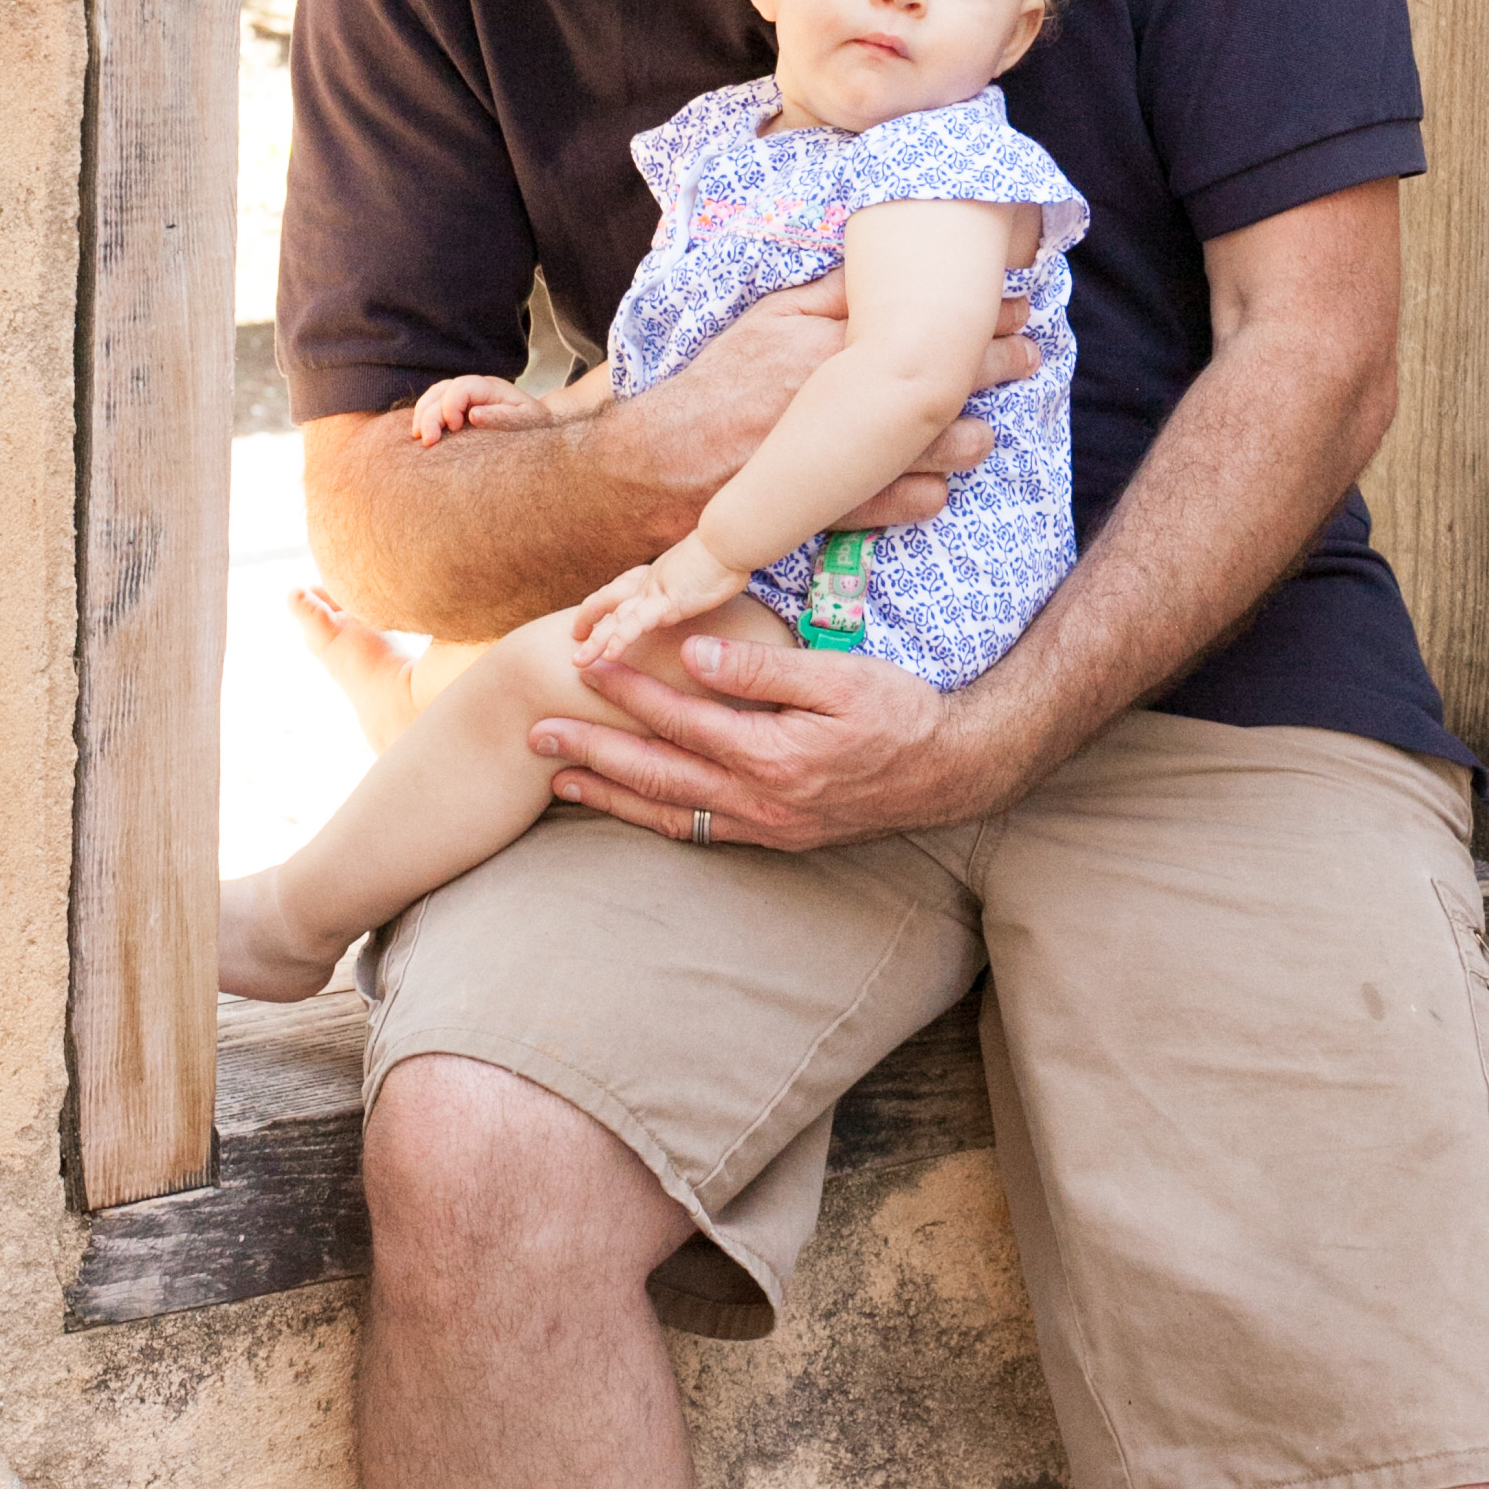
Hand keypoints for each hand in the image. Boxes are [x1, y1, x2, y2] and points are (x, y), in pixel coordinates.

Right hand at [411, 372, 540, 445]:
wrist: (540, 426)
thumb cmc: (534, 425)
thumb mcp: (526, 421)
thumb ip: (503, 417)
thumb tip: (473, 415)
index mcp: (491, 388)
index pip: (461, 387)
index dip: (451, 406)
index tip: (454, 428)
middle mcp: (475, 388)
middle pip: (442, 391)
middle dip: (429, 414)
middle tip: (428, 442)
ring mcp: (465, 397)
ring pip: (434, 396)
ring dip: (422, 415)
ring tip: (418, 437)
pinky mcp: (458, 409)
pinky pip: (434, 406)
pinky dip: (424, 418)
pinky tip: (420, 435)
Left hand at [528, 631, 1025, 848]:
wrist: (954, 772)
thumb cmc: (903, 711)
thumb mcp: (843, 677)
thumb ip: (766, 669)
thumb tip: (696, 652)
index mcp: (772, 754)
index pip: (680, 717)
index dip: (628, 690)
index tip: (583, 664)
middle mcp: (760, 799)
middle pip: (657, 774)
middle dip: (590, 755)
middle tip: (534, 737)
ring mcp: (765, 825)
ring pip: (669, 812)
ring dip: (609, 796)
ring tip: (556, 782)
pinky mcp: (775, 835)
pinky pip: (698, 832)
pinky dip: (654, 819)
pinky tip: (627, 807)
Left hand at [570, 531, 746, 667]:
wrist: (729, 538)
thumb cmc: (726, 551)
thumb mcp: (705, 571)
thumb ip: (697, 584)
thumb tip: (707, 587)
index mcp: (655, 574)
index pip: (621, 587)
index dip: (605, 603)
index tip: (594, 617)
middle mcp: (648, 583)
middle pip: (608, 602)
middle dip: (588, 621)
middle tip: (575, 639)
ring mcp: (654, 593)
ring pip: (615, 619)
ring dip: (595, 641)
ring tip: (577, 661)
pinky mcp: (666, 603)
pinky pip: (637, 624)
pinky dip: (621, 639)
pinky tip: (609, 654)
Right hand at [607, 272, 1039, 539]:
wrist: (661, 462)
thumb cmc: (716, 383)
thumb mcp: (765, 320)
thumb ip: (825, 295)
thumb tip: (876, 262)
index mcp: (825, 342)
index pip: (917, 318)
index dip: (976, 311)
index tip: (1014, 300)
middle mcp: (838, 395)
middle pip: (936, 375)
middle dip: (992, 362)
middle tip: (1029, 353)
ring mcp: (837, 453)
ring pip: (928, 445)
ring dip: (969, 436)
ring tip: (989, 430)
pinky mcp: (829, 502)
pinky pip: (896, 502)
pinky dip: (924, 494)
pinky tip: (943, 486)